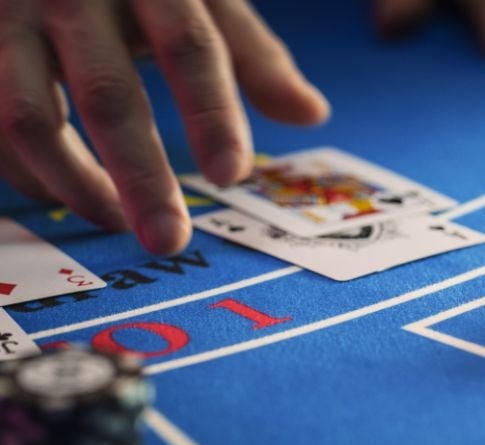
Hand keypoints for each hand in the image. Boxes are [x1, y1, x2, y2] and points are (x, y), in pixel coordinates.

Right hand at [0, 0, 330, 255]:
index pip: (190, 48)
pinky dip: (26, 172)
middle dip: (141, 176)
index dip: (212, 114)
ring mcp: (10, 20)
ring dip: (75, 185)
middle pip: (109, 95)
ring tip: (117, 222)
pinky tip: (61, 195)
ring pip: (28, 117)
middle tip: (169, 240)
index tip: (232, 176)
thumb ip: (253, 55)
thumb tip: (312, 114)